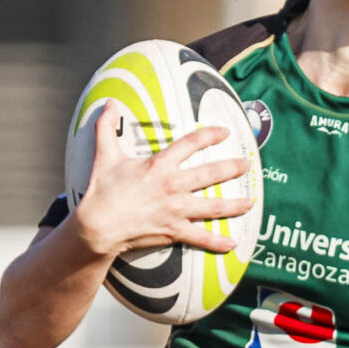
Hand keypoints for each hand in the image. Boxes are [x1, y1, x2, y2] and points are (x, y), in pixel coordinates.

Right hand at [72, 100, 256, 259]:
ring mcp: (176, 209)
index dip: (210, 135)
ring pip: (214, 206)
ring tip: (251, 202)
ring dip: (235, 205)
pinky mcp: (174, 231)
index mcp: (160, 165)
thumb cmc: (101, 190)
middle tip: (247, 164)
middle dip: (232, 168)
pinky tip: (233, 243)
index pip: (191, 144)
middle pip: (211, 173)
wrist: (97, 225)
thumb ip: (107, 127)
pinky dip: (218, 242)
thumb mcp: (104, 155)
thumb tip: (107, 103)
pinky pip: (201, 238)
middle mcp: (173, 185)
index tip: (224, 132)